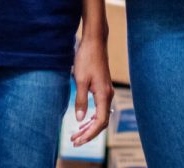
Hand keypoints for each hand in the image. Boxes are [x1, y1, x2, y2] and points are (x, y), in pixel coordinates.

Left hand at [68, 31, 113, 145]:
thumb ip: (80, 100)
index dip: (90, 133)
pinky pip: (100, 108)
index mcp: (104, 95)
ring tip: (77, 134)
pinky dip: (92, 117)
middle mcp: (108, 95)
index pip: (100, 121)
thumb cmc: (86, 58)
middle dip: (89, 133)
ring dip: (90, 126)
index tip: (78, 140)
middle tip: (75, 141)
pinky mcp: (103, 88)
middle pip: (102, 122)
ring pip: (101, 116)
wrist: (94, 42)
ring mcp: (107, 91)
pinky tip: (83, 121)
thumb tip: (79, 119)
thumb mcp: (80, 79)